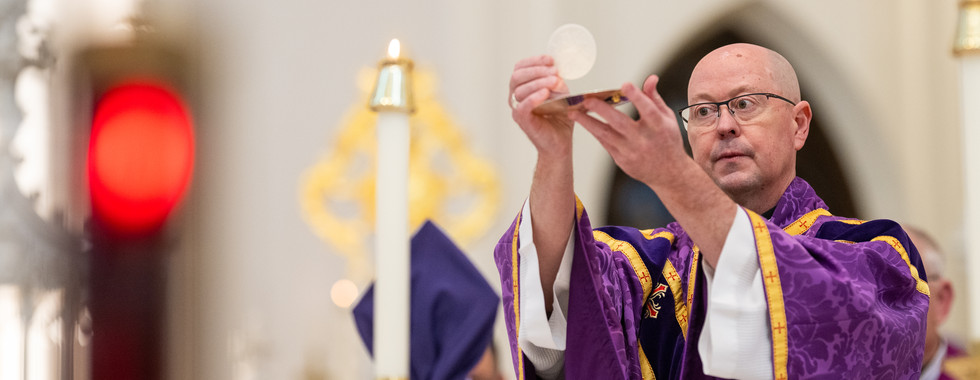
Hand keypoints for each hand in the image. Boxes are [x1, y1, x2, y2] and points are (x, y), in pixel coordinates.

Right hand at [509, 55, 572, 157]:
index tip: (551, 60)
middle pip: (517, 76)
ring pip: (520, 90)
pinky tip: (545, 93)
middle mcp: (516, 97)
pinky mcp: (522, 120)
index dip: (534, 61)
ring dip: (539, 82)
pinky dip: (533, 98)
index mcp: (523, 87)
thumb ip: (558, 81)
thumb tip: (561, 68)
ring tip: (555, 82)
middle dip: (536, 70)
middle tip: (554, 71)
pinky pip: (522, 106)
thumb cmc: (559, 118)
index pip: (520, 67)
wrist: (559, 143)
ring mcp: (518, 108)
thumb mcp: (561, 94)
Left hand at [569, 75, 690, 188]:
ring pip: (606, 135)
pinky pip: (604, 143)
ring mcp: (631, 151)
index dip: (637, 97)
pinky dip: (594, 131)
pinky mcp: (621, 160)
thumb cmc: (667, 140)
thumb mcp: (666, 118)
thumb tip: (650, 78)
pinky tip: (583, 121)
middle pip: (620, 122)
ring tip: (573, 112)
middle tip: (587, 99)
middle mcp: (644, 139)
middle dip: (602, 110)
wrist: (668, 173)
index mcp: (659, 126)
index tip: (625, 85)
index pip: (648, 109)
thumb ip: (654, 98)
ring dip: (588, 122)